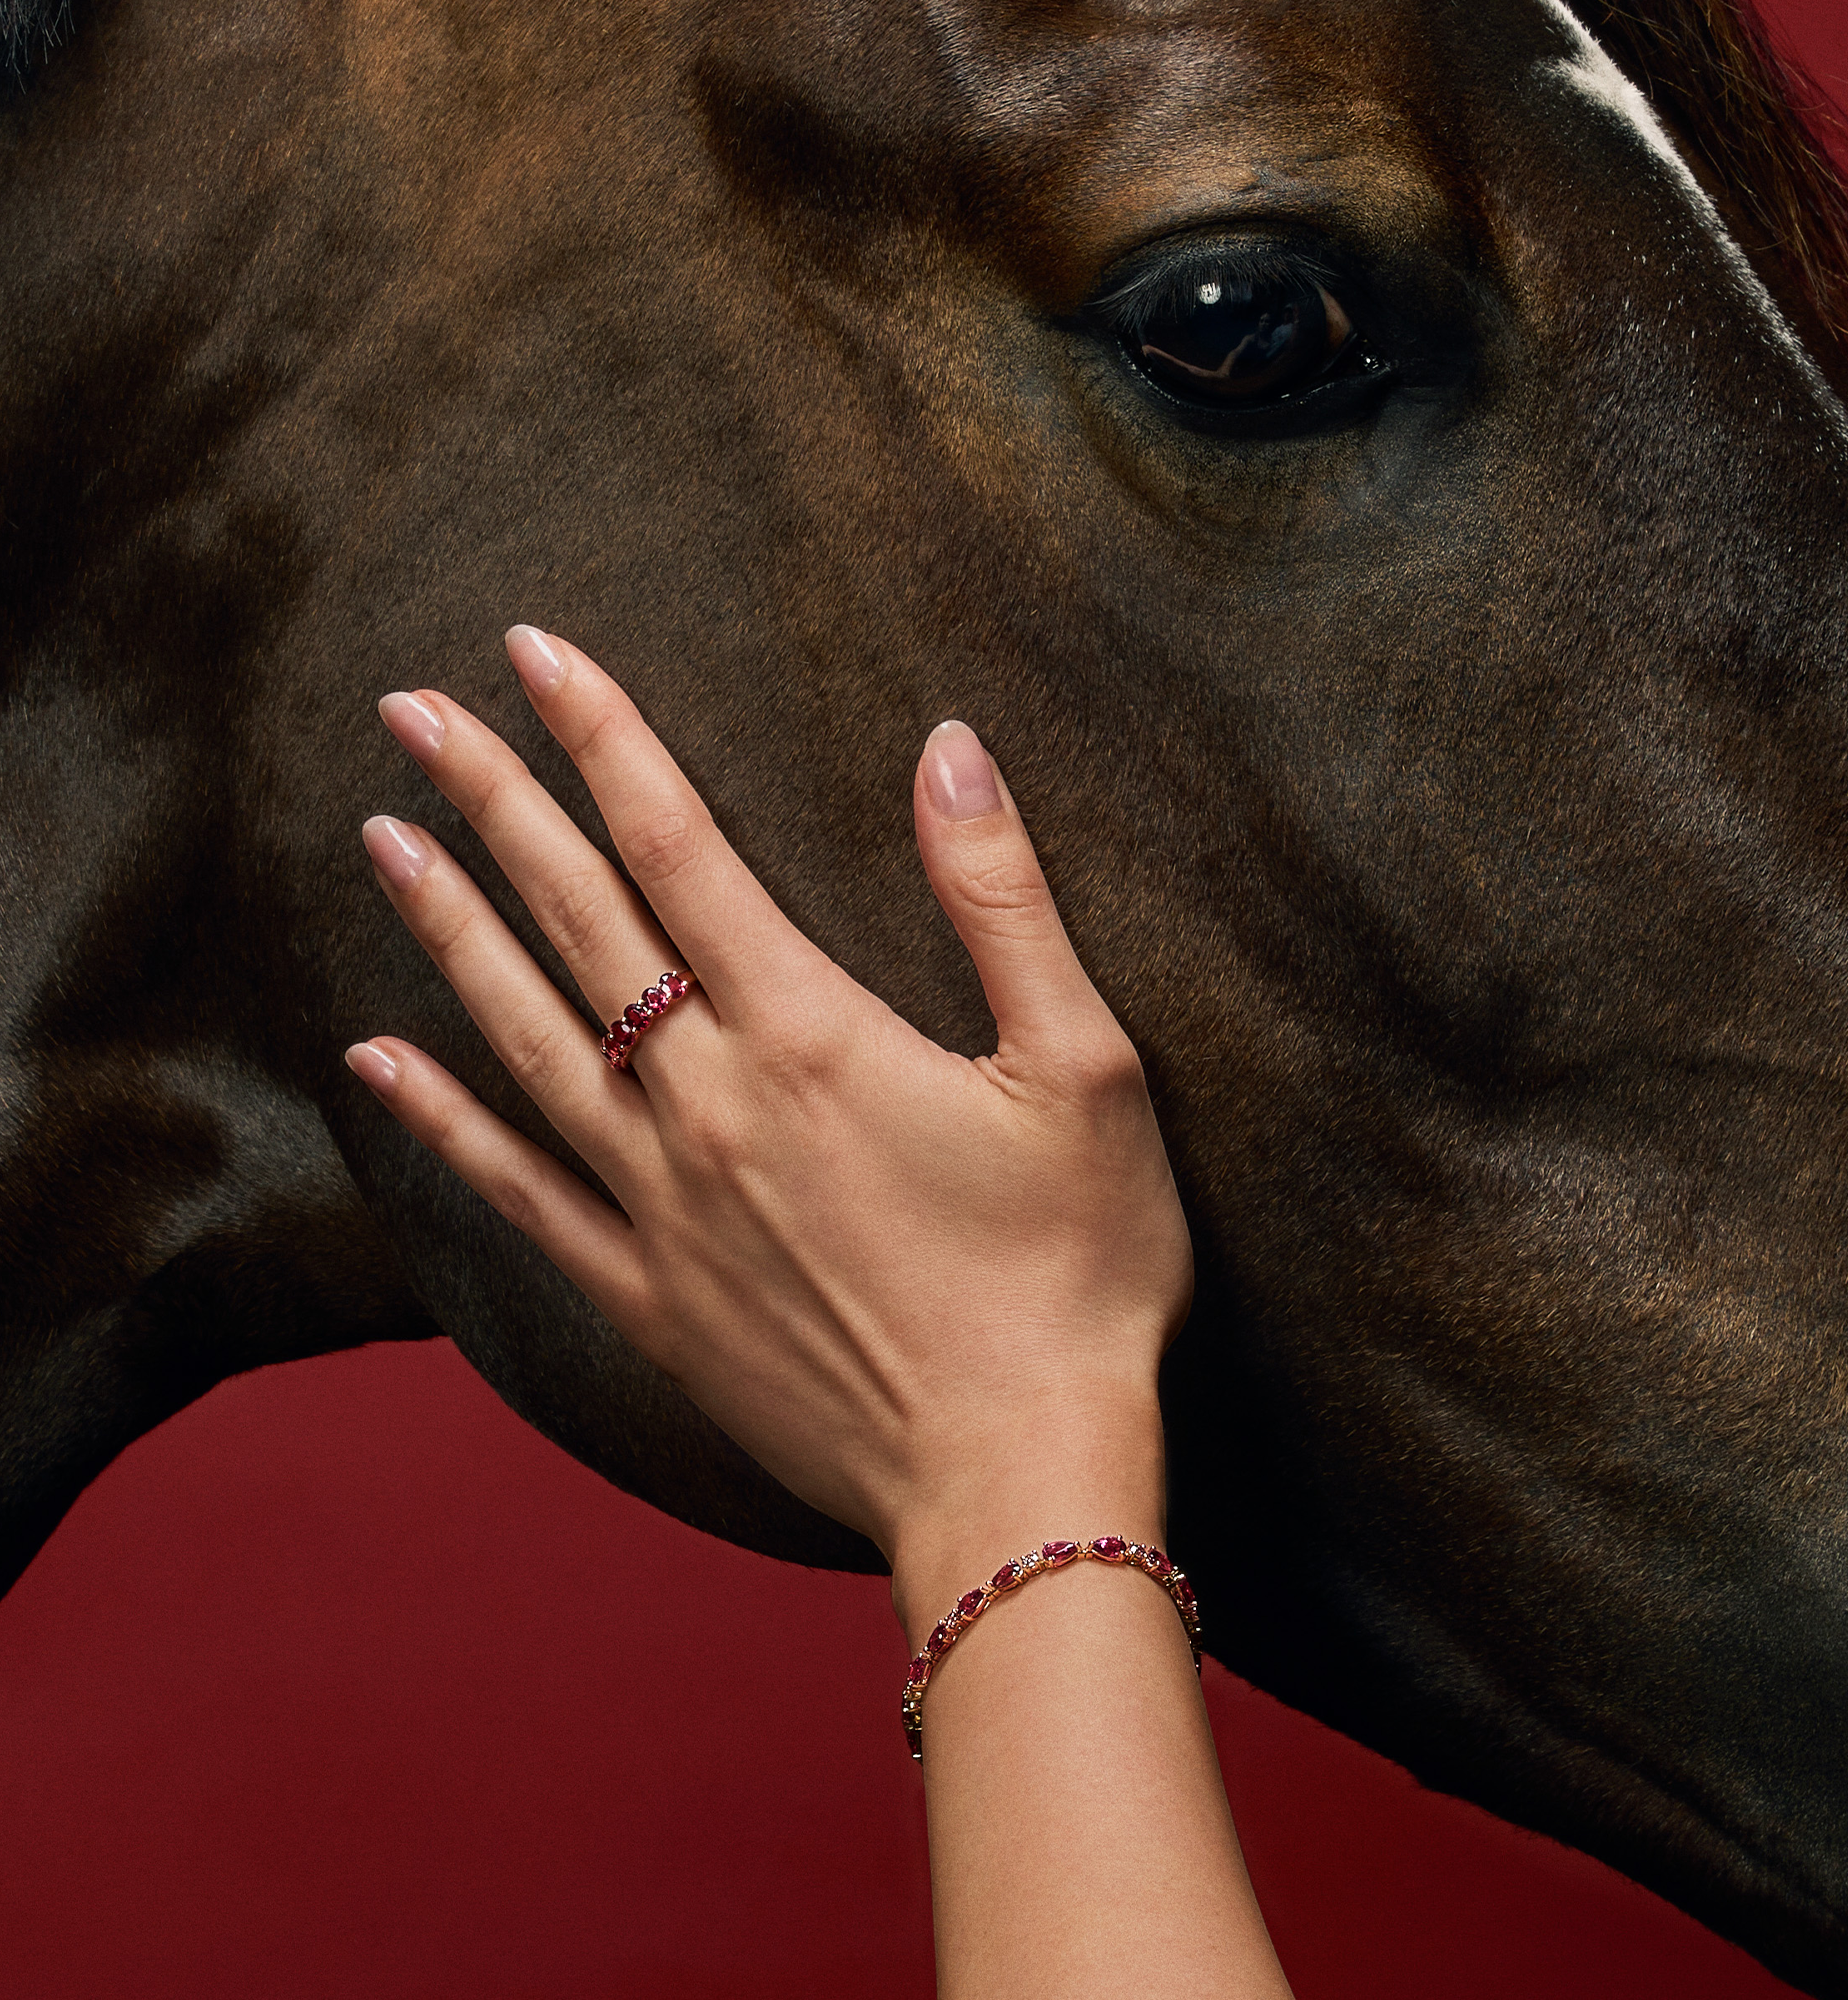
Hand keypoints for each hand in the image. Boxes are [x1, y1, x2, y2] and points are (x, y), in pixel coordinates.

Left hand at [346, 626, 1193, 1632]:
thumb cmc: (1074, 1276)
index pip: (680, 847)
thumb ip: (1002, 898)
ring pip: (526, 1038)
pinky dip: (444, 1124)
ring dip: (449, 931)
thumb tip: (947, 747)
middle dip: (494, 802)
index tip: (530, 654)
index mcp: (814, 1037)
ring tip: (380, 841)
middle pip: (579, 921)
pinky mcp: (653, 1299)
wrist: (1017, 1473)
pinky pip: (522, 1194)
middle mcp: (713, 1106)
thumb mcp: (1082, 1069)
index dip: (604, 738)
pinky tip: (377, 1062)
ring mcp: (666, 1207)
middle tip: (410, 711)